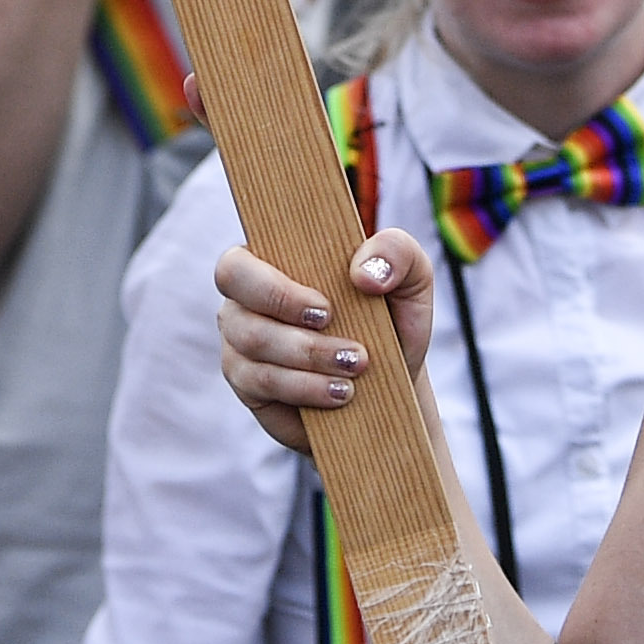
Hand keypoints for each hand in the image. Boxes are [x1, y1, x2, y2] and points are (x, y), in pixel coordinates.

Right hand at [213, 228, 433, 452]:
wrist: (393, 385)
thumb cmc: (393, 321)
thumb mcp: (411, 280)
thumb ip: (397, 252)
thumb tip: (362, 272)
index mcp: (273, 262)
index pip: (237, 262)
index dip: (272, 285)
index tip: (327, 308)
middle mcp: (245, 301)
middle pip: (231, 302)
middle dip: (287, 319)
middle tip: (341, 338)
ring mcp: (240, 344)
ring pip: (253, 344)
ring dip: (309, 358)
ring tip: (355, 367)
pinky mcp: (249, 386)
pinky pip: (261, 383)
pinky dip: (306, 388)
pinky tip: (340, 392)